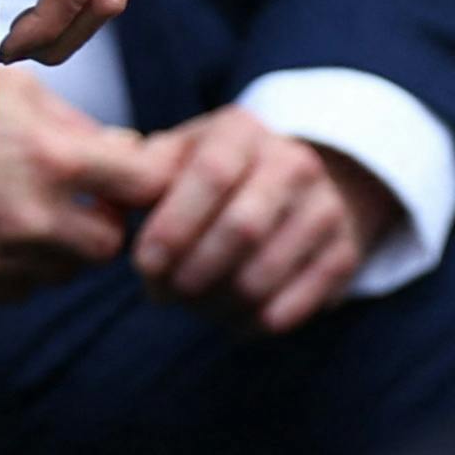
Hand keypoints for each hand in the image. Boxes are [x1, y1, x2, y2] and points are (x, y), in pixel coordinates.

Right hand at [0, 62, 171, 291]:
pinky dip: (24, 265)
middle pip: (110, 241)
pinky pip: (25, 285)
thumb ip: (74, 122)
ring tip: (28, 206)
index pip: (143, 182)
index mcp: (54, 158)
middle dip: (102, 220)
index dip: (148, 176)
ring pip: (67, 268)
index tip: (136, 168)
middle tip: (81, 195)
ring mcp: (5, 257)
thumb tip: (125, 147)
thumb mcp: (12, 91)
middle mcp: (37, 217)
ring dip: (63, 244)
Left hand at [131, 106, 403, 335]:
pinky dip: (249, 324)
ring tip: (192, 305)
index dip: (174, 226)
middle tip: (165, 295)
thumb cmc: (206, 179)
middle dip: (192, 274)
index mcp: (242, 130)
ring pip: (264, 275)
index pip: (212, 173)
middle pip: (242, 229)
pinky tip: (228, 318)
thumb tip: (111, 190)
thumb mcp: (173, 159)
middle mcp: (294, 161)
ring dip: (216, 304)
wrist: (290, 188)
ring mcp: (326, 208)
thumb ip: (139, 175)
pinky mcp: (343, 255)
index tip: (145, 266)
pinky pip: (290, 307)